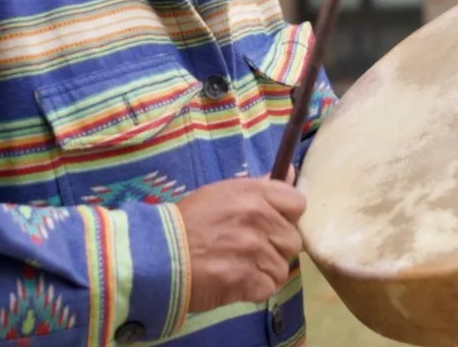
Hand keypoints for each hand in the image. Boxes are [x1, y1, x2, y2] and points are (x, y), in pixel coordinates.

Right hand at [176, 169, 306, 313]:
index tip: (272, 222)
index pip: (297, 203)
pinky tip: (236, 280)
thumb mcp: (222, 193)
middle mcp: (258, 220)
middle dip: (275, 246)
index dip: (287, 215)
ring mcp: (254, 252)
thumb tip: (290, 170)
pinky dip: (254, 288)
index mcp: (253, 195)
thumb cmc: (189, 220)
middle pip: (292, 240)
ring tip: (240, 265)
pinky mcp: (248, 281)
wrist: (160, 254)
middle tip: (250, 248)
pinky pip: (268, 287)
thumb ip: (259, 186)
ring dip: (264, 270)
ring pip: (282, 267)